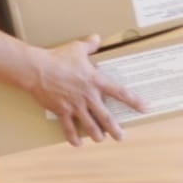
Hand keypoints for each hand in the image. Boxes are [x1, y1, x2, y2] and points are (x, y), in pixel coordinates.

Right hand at [30, 35, 147, 146]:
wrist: (37, 69)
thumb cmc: (58, 57)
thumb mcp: (77, 48)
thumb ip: (89, 45)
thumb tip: (96, 38)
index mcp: (95, 81)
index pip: (120, 93)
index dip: (134, 101)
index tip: (145, 108)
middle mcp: (88, 96)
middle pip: (106, 118)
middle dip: (115, 129)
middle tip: (121, 136)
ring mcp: (75, 106)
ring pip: (90, 126)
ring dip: (97, 135)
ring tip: (101, 139)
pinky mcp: (62, 112)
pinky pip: (69, 129)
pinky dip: (73, 138)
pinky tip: (78, 144)